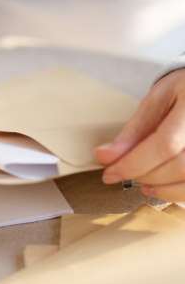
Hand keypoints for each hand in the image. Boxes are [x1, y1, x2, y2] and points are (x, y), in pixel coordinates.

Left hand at [95, 68, 184, 201]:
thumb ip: (134, 131)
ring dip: (158, 187)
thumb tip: (105, 156)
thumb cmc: (183, 91)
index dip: (134, 163)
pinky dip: (173, 193)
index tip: (109, 172)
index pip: (166, 144)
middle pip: (179, 166)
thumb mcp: (156, 101)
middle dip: (142, 174)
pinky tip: (155, 187)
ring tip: (137, 178)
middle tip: (120, 172)